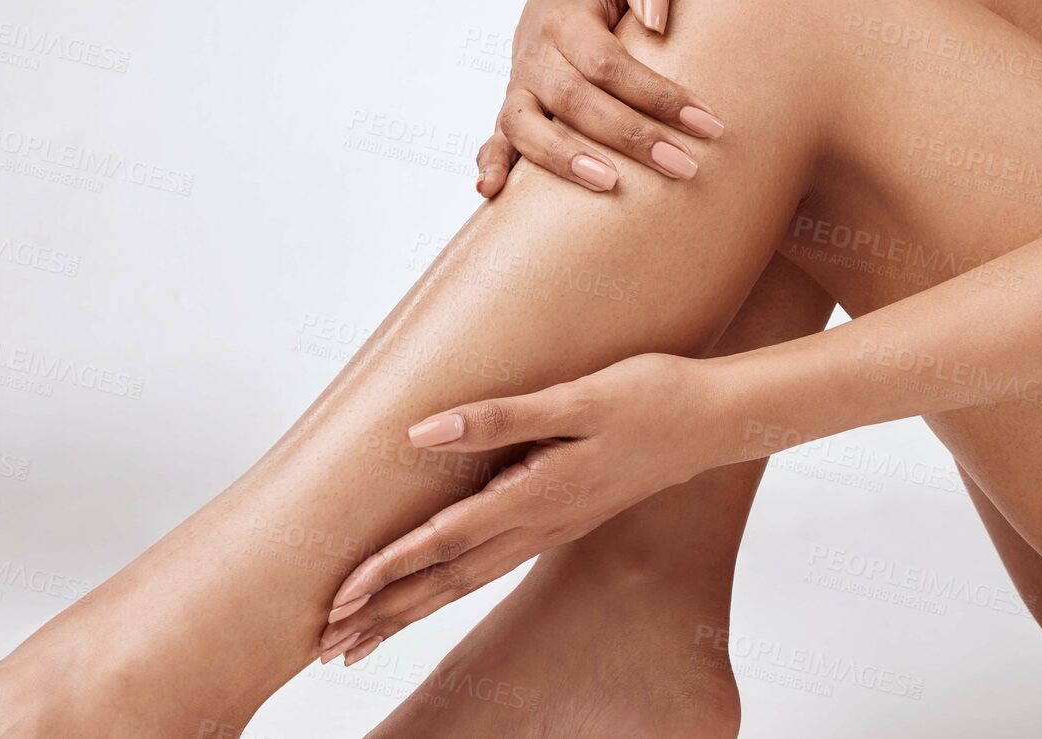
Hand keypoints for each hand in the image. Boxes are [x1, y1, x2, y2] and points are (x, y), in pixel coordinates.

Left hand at [317, 353, 725, 663]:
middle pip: (445, 581)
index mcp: (537, 497)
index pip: (443, 542)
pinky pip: (489, 565)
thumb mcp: (577, 397)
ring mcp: (551, 527)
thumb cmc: (650, 397)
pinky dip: (448, 586)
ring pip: (465, 581)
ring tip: (362, 637)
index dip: (385, 569)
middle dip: (383, 613)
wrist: (716, 418)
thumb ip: (501, 417)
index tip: (337, 599)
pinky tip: (430, 593)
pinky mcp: (561, 518)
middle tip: (326, 644)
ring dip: (410, 610)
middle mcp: (539, 524)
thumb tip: (422, 432)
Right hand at [476, 0, 724, 197]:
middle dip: (630, 136)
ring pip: (527, 127)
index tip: (705, 123)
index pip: (610, 63)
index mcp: (565, 18)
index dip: (657, 94)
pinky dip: (490, 164)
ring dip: (565, 159)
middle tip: (682, 165)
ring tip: (610, 184)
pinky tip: (492, 191)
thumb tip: (657, 21)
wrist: (554, 2)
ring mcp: (518, 88)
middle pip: (575, 100)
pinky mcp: (510, 113)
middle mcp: (535, 55)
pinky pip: (494, 141)